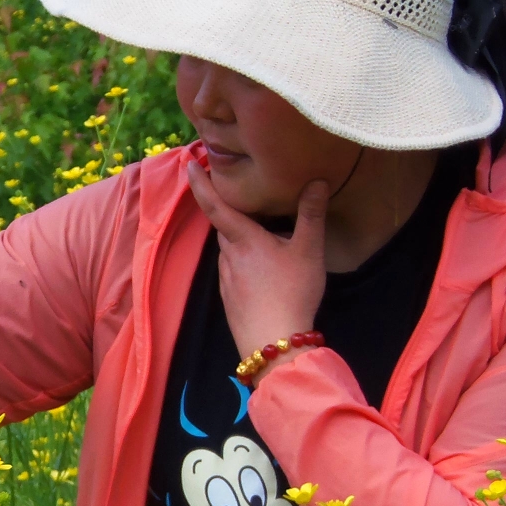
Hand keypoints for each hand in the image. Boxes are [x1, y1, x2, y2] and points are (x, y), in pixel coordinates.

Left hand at [184, 149, 326, 363]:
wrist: (274, 343)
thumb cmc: (292, 292)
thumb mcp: (308, 251)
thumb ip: (311, 215)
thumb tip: (316, 181)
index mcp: (243, 239)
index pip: (215, 204)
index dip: (201, 182)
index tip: (189, 163)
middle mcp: (228, 256)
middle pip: (226, 227)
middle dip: (233, 213)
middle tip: (247, 200)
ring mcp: (227, 279)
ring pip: (232, 250)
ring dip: (244, 241)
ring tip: (268, 239)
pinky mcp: (230, 299)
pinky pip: (235, 271)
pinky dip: (246, 263)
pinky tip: (267, 273)